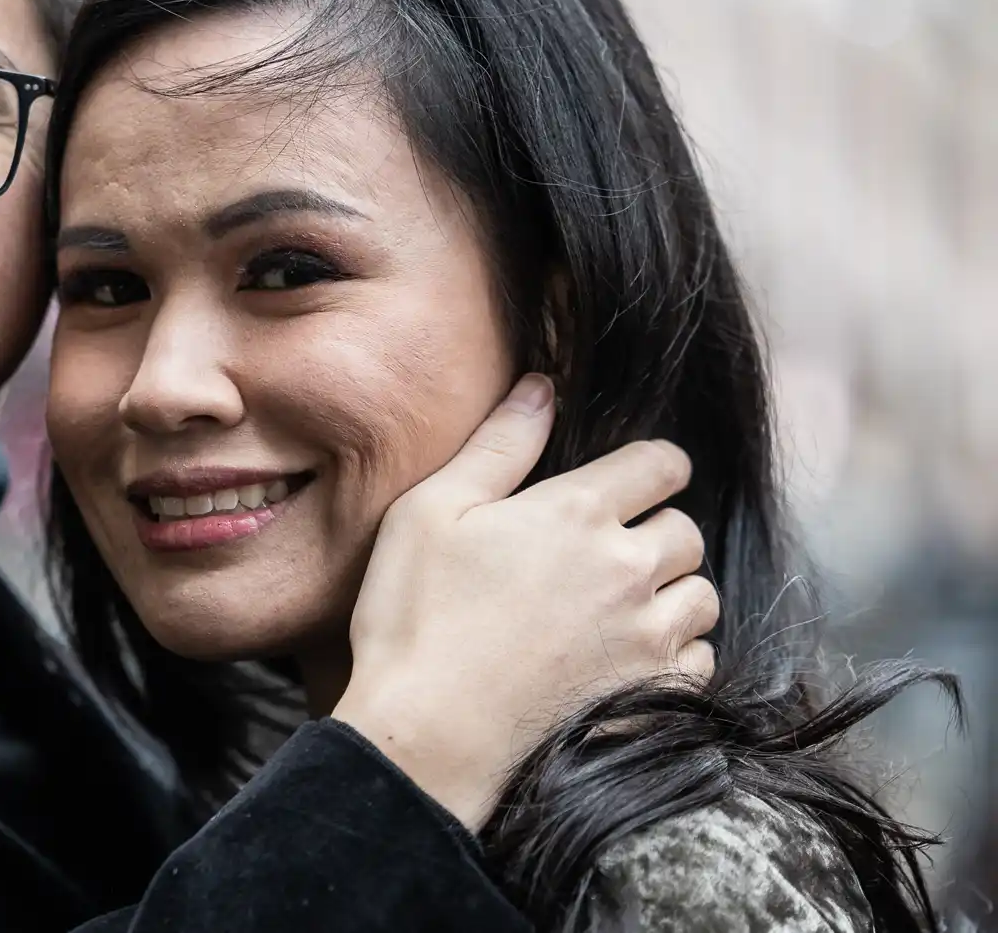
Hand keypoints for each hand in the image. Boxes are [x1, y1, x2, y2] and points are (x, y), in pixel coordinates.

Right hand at [330, 373, 716, 830]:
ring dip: (673, 591)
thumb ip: (498, 445)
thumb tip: (543, 386)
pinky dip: (678, 651)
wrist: (430, 731)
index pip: (662, 463)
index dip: (651, 465)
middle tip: (606, 547)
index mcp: (577, 511)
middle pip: (687, 530)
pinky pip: (701, 658)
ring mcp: (647, 636)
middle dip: (656, 529)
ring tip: (623, 602)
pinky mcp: (654, 693)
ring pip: (702, 595)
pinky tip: (630, 654)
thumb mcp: (431, 510)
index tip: (630, 479)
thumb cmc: (417, 615)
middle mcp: (628, 568)